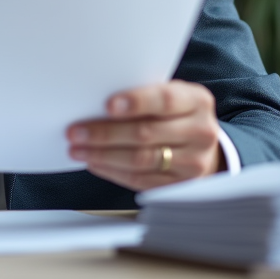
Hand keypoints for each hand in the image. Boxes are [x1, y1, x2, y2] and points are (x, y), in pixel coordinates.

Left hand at [66, 80, 222, 190]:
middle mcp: (200, 131)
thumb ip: (145, 95)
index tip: (108, 105)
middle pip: (146, 133)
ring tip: (78, 149)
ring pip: (141, 159)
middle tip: (76, 132)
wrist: (203, 144)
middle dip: (105, 133)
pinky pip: (141, 180)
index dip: (136, 102)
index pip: (165, 100)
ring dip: (103, 155)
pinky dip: (112, 171)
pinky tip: (95, 163)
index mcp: (197, 101)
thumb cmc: (177, 113)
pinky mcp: (181, 185)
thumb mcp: (171, 94)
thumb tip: (97, 102)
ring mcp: (194, 161)